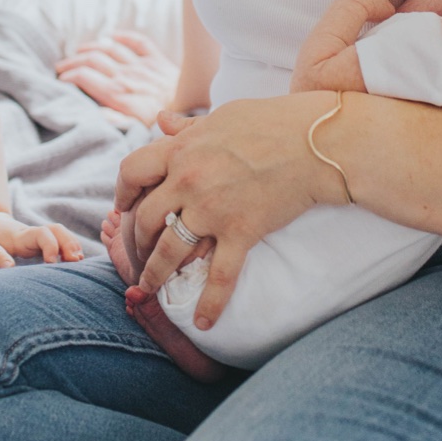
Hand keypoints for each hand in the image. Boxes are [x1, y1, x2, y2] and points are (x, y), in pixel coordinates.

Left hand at [0, 211, 86, 268]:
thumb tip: (9, 267)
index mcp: (21, 236)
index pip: (42, 234)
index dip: (50, 245)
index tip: (51, 262)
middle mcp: (35, 235)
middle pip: (58, 231)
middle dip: (69, 243)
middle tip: (75, 261)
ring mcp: (41, 238)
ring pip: (63, 235)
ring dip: (74, 247)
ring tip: (81, 264)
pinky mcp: (45, 245)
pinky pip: (63, 244)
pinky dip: (73, 251)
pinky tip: (77, 265)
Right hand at [56, 30, 180, 126]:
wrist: (195, 107)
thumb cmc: (165, 123)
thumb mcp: (137, 128)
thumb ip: (115, 120)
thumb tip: (96, 114)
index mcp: (118, 93)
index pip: (84, 76)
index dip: (69, 75)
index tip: (61, 79)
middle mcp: (126, 75)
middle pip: (92, 59)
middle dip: (72, 61)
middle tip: (61, 66)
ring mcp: (141, 65)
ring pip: (109, 47)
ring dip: (90, 46)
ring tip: (78, 50)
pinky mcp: (157, 59)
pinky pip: (138, 41)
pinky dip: (123, 36)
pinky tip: (112, 36)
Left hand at [112, 94, 345, 327]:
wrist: (317, 143)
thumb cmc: (271, 122)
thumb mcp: (220, 117)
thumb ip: (187, 127)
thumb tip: (161, 120)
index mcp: (179, 150)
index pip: (131, 173)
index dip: (123, 193)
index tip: (125, 207)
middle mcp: (187, 180)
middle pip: (146, 218)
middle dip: (138, 240)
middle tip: (139, 252)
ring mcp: (212, 209)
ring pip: (170, 250)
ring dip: (155, 273)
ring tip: (148, 287)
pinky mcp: (242, 231)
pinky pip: (220, 275)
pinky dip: (209, 302)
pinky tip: (202, 323)